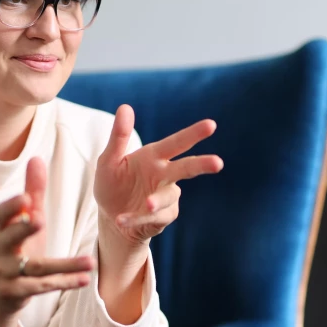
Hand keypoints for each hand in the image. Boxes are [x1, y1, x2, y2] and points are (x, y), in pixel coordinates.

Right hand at [0, 157, 94, 320]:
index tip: (26, 197)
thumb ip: (32, 193)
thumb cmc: (16, 251)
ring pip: (36, 268)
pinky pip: (42, 287)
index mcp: (1, 230)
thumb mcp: (24, 223)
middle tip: (40, 219)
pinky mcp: (14, 293)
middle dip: (23, 229)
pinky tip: (85, 279)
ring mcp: (5, 274)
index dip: (11, 206)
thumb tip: (36, 158)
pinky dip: (65, 283)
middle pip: (8, 239)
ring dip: (65, 265)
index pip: (0, 215)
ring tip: (91, 261)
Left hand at [94, 105, 223, 244]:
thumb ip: (119, 137)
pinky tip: (120, 219)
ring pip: (168, 197)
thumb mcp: (109, 160)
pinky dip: (135, 218)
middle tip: (218, 163)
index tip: (211, 125)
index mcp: (154, 157)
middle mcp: (164, 175)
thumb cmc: (112, 183)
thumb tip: (125, 107)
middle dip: (202, 165)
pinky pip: (151, 218)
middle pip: (186, 168)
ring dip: (157, 201)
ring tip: (146, 204)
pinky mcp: (162, 218)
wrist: (110, 216)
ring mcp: (165, 197)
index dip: (193, 134)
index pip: (176, 143)